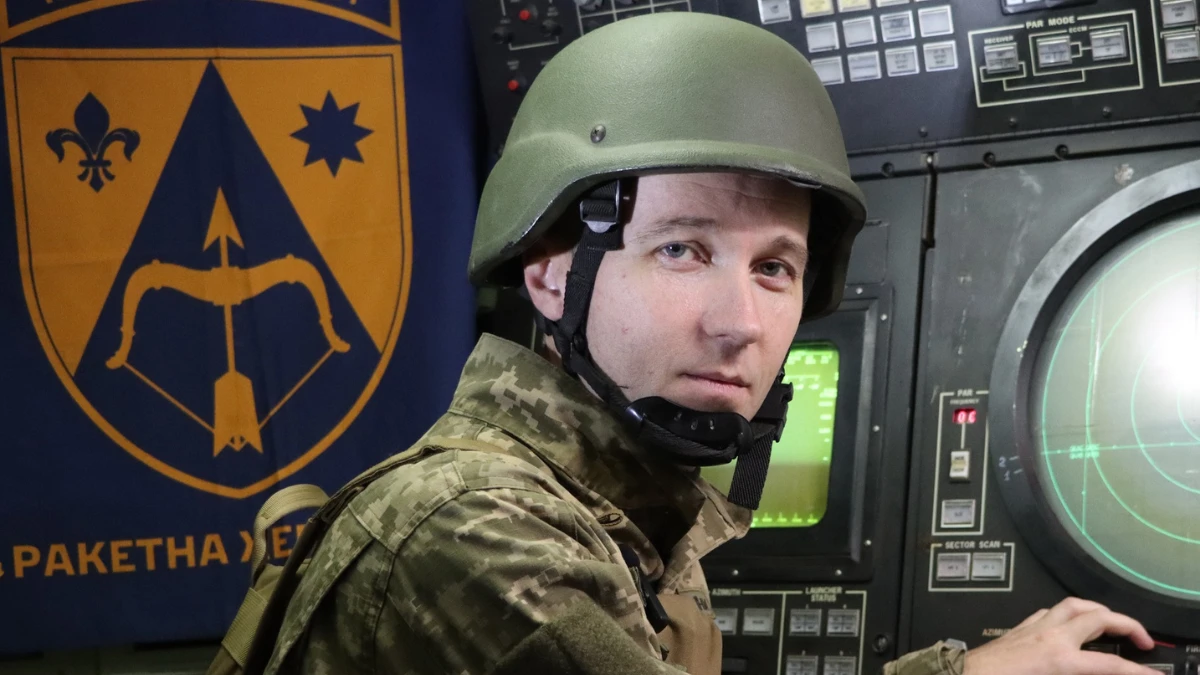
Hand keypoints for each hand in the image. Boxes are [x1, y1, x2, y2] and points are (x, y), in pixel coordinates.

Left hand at [963, 598, 1161, 674]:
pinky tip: (1071, 622)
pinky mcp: (1021, 627)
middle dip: (1128, 625)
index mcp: (1061, 659)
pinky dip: (1068, 613)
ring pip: (1074, 605)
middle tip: (1144, 640)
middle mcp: (1051, 636)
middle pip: (1099, 618)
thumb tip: (1094, 669)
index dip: (1139, 671)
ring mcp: (1035, 627)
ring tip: (1113, 621)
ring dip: (1098, 610)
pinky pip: (1050, 611)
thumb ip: (1077, 673)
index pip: (1111, 665)